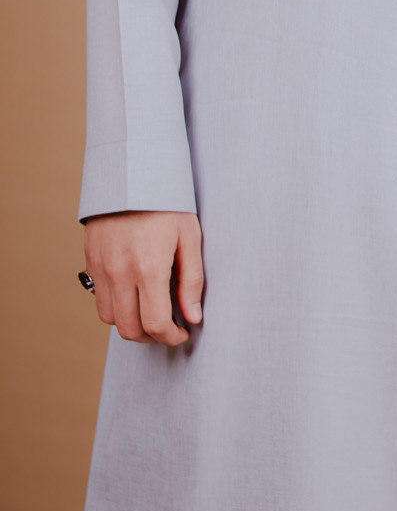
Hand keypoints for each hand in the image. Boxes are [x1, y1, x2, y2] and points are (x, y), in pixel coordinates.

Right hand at [83, 211, 203, 345]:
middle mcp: (120, 272)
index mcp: (148, 268)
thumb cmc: (167, 203)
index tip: (182, 333)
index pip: (154, 324)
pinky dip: (115, 306)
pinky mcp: (90, 261)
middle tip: (167, 328)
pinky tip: (134, 294)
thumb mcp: (190, 237)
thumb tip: (193, 317)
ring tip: (150, 313)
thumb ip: (192, 281)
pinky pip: (98, 297)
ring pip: (109, 318)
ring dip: (130, 323)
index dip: (170, 337)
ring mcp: (100, 267)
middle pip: (129, 329)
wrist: (133, 172)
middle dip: (151, 337)